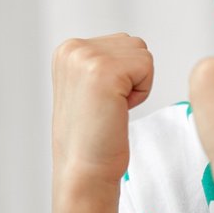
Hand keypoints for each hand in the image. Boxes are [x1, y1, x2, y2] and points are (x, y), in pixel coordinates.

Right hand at [52, 34, 153, 184]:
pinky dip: (141, 93)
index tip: (99, 101)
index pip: (121, 43)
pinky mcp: (105, 71)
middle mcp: (72, 49)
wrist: (84, 169)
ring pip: (142, 55)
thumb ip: (100, 59)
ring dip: (136, 84)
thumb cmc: (91, 135)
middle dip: (130, 77)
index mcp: (66, 50)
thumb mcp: (85, 85)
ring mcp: (86, 58)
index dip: (121, 76)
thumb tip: (128, 44)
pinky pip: (147, 67)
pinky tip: (117, 110)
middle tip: (107, 106)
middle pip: (133, 45)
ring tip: (112, 108)